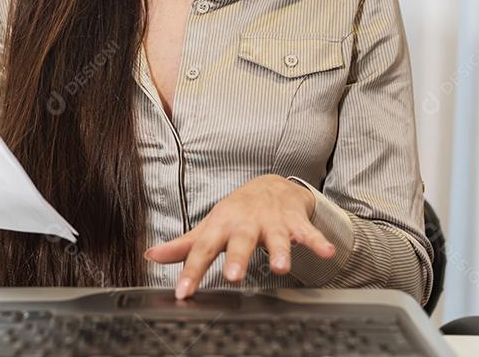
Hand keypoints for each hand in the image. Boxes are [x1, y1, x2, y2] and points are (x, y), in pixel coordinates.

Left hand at [143, 174, 336, 298]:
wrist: (271, 185)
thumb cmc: (236, 212)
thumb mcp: (210, 226)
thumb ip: (183, 245)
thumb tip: (150, 255)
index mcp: (222, 225)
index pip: (203, 249)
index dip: (192, 271)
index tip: (182, 292)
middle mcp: (246, 222)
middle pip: (240, 240)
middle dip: (237, 258)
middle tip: (233, 276)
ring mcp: (272, 220)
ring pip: (277, 237)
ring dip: (280, 251)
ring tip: (280, 266)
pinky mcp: (295, 221)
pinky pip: (308, 232)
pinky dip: (318, 241)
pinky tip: (327, 251)